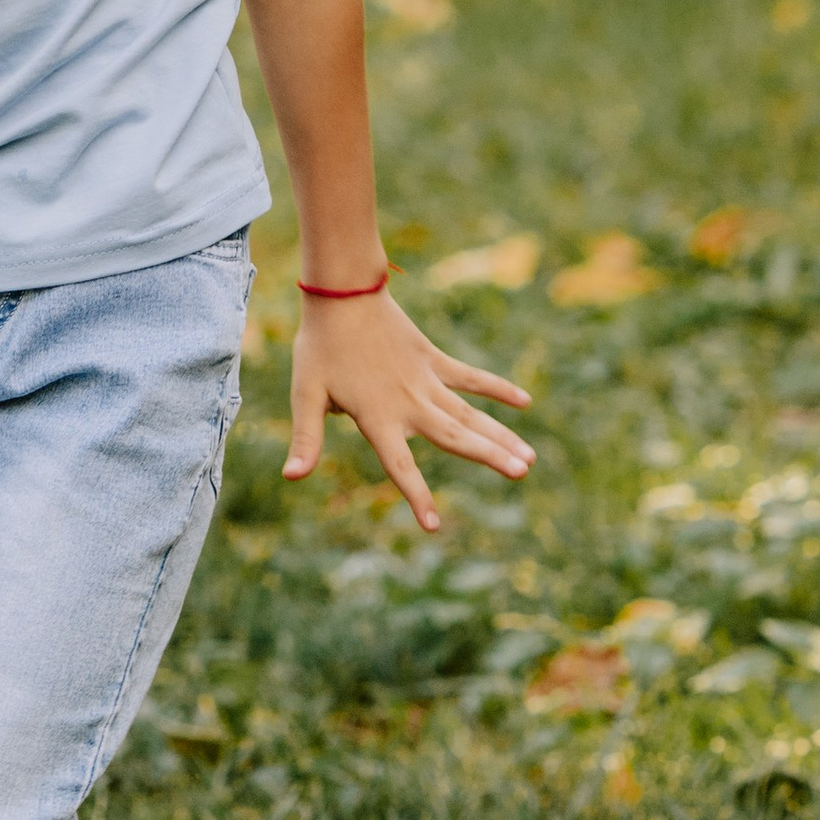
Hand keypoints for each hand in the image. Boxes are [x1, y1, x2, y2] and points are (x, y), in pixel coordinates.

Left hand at [283, 290, 532, 533]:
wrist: (342, 294)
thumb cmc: (320, 348)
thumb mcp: (305, 395)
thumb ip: (306, 438)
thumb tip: (290, 477)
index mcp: (377, 417)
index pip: (400, 466)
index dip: (416, 495)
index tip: (434, 526)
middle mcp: (409, 402)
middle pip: (454, 436)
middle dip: (488, 456)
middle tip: (521, 473)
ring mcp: (425, 380)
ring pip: (469, 413)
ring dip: (500, 434)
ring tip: (529, 458)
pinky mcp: (433, 359)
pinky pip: (470, 377)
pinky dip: (497, 389)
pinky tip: (525, 402)